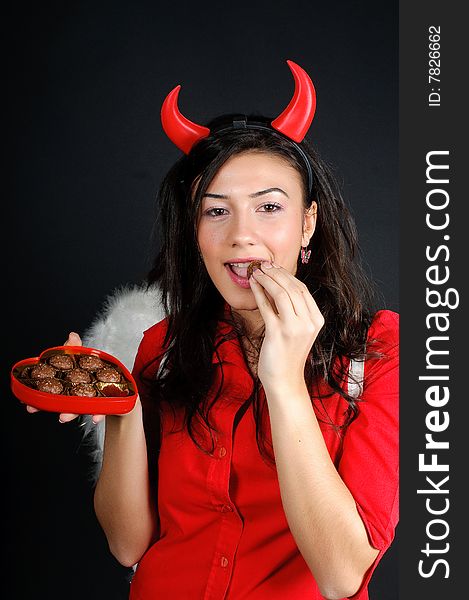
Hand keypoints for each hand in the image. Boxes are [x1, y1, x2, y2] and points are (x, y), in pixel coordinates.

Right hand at [25, 332, 104, 423]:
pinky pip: (99, 412)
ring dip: (70, 414)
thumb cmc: (90, 368)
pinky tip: (96, 417)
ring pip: (77, 411)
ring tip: (65, 416)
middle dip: (49, 409)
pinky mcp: (101, 405)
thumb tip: (72, 335)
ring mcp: (86, 403)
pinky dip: (97, 415)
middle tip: (41, 412)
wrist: (112, 380)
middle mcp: (73, 397)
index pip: (47, 395)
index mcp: (64, 386)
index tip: (29, 405)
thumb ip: (75, 348)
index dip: (37, 401)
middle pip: (59, 405)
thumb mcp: (81, 356)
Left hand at [249, 262, 323, 393]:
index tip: (274, 268)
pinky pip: (267, 306)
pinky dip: (259, 292)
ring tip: (256, 272)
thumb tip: (276, 284)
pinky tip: (253, 284)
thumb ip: (293, 310)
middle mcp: (309, 323)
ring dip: (267, 279)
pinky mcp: (278, 333)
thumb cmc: (288, 354)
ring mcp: (294, 328)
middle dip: (276, 273)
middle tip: (263, 265)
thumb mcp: (298, 330)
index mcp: (316, 320)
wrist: (284, 380)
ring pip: (281, 293)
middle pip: (292, 288)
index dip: (287, 275)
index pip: (303, 289)